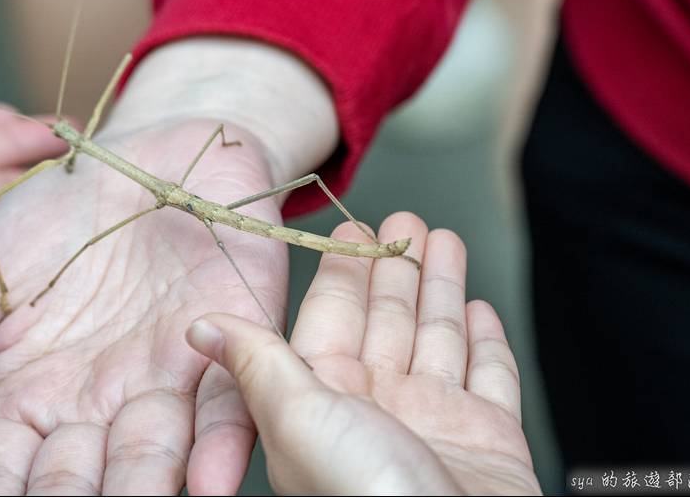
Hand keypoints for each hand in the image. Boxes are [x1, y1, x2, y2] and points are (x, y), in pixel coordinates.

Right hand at [0, 118, 288, 494]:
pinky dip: (218, 452)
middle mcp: (103, 408)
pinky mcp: (236, 345)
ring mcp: (170, 382)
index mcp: (34, 401)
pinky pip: (226, 410)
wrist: (148, 149)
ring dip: (141, 495)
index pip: (5, 478)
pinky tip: (206, 488)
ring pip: (151, 460)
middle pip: (81, 483)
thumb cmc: (58, 218)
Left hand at [186, 213, 540, 494]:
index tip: (353, 227)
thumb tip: (199, 327)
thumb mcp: (300, 419)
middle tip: (406, 218)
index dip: (343, 271)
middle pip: (388, 320)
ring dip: (441, 288)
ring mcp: (436, 424)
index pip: (332, 318)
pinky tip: (479, 308)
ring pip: (438, 338)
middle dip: (396, 268)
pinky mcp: (490, 439)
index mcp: (327, 402)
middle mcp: (379, 411)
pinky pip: (488, 376)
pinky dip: (485, 342)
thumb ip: (257, 364)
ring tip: (444, 239)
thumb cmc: (370, 497)